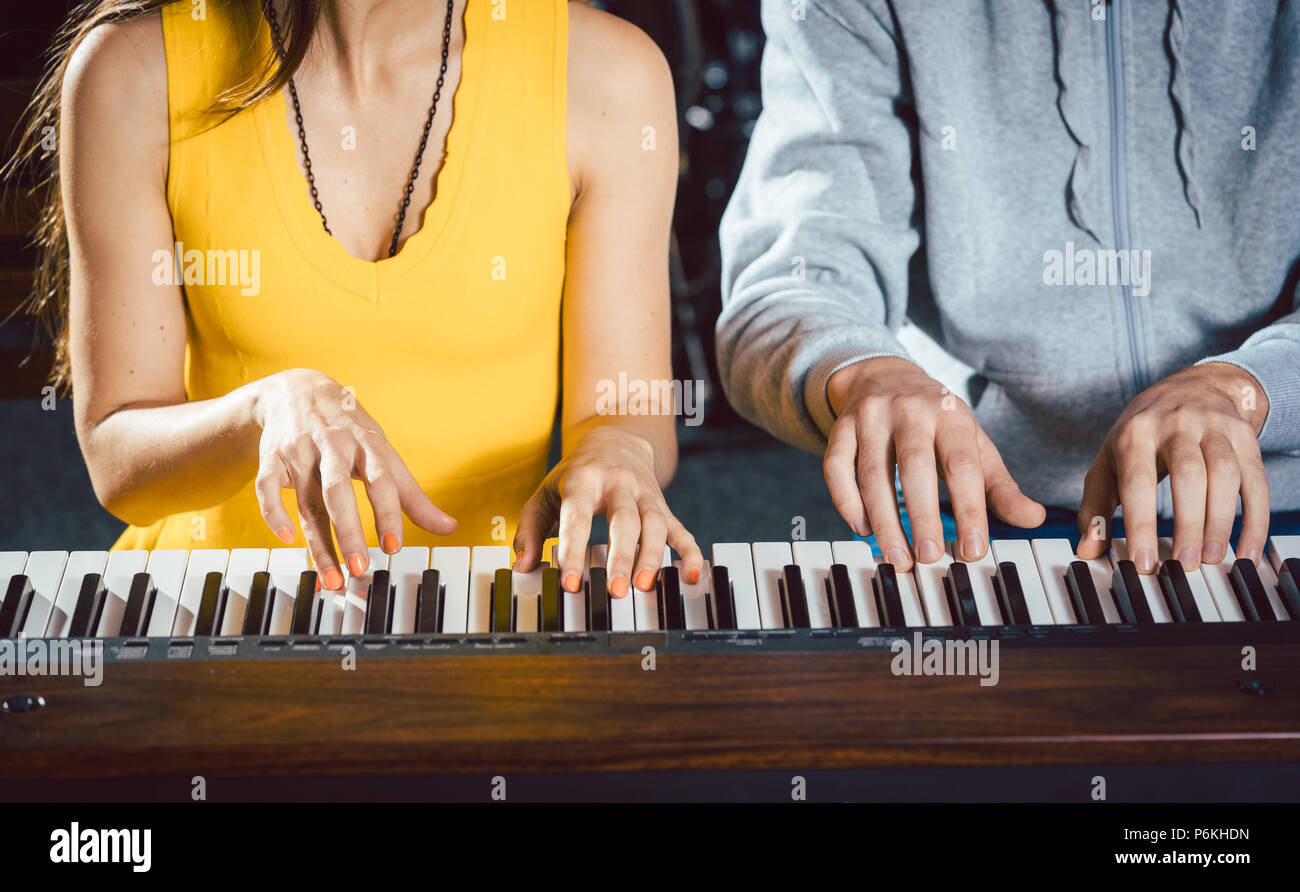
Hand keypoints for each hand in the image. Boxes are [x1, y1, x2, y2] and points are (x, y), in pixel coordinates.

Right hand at [251, 368, 456, 589]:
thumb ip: (413, 495)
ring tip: (333, 578)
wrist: (298, 390)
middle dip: (349, 531)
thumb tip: (448, 527)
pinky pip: (265, 488)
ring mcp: (299, 452)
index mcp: (367, 444)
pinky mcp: (271, 458)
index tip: (393, 547)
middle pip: (339, 491)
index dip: (388, 513)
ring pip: (307, 501)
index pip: (380, 481)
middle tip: (361, 568)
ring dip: (318, 543)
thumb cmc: (350, 429)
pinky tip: (287, 539)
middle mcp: (333, 446)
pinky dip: (273, 513)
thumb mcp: (384, 453)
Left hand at [512, 426, 704, 597]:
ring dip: (652, 556)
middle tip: (615, 590)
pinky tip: (692, 576)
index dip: (573, 551)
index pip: (577, 517)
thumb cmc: (574, 476)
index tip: (571, 583)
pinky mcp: (663, 507)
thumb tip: (522, 566)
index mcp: (583, 480)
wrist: (615, 440)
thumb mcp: (544, 494)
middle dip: (621, 556)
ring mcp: (645, 495)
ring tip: (644, 586)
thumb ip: (530, 530)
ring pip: (655, 523)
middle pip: (624, 519)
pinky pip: (681, 529)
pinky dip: (689, 553)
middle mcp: (618, 484)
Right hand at [824, 356, 1044, 569]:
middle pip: (914, 468)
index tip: (973, 551)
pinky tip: (862, 529)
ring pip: (872, 474)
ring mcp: (871, 417)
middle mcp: (910, 411)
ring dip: (884, 520)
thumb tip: (1033, 518)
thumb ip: (1000, 485)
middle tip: (929, 558)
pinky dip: (847, 502)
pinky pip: (836, 468)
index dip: (969, 511)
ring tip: (897, 556)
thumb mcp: (974, 444)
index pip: (962, 466)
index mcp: (951, 415)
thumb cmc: (937, 421)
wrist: (884, 375)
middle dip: (922, 517)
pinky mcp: (841, 427)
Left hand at [1077, 362, 1269, 572]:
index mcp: (1135, 433)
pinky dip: (1256, 518)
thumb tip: (1087, 550)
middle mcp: (1177, 425)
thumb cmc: (1141, 435)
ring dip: (1222, 520)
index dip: (1140, 523)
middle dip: (1188, 524)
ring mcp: (1215, 428)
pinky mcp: (1245, 436)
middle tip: (1184, 565)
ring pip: (1225, 474)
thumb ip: (1096, 507)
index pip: (1137, 481)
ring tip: (1212, 558)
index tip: (1143, 562)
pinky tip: (1247, 549)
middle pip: (1188, 475)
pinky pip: (1256, 479)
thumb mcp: (1109, 462)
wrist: (1189, 387)